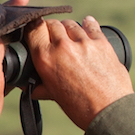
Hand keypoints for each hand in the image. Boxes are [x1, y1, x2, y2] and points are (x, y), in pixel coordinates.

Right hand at [19, 0, 132, 131]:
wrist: (109, 111)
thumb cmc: (79, 107)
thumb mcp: (52, 95)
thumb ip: (36, 85)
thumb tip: (25, 83)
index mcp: (45, 58)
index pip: (33, 28)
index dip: (32, 28)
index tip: (35, 33)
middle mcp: (63, 46)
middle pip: (52, 23)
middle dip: (50, 29)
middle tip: (52, 37)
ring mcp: (84, 42)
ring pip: (70, 24)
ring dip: (67, 28)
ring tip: (69, 36)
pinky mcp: (102, 43)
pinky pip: (91, 26)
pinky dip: (87, 24)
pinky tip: (86, 23)